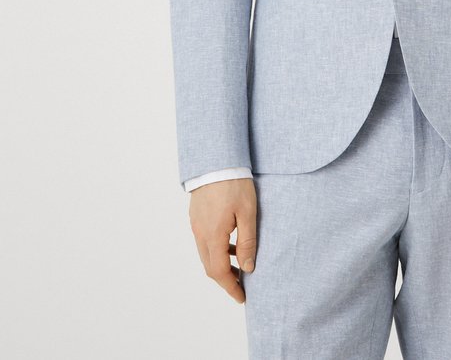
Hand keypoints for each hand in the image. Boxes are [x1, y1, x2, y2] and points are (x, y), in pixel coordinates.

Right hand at [188, 178, 257, 303]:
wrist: (216, 159)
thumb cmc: (234, 183)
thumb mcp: (248, 212)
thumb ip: (248, 241)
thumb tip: (248, 267)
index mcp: (213, 235)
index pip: (219, 272)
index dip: (230, 287)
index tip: (241, 297)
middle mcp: (201, 233)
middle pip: (210, 266)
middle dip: (225, 279)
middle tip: (241, 285)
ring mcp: (196, 224)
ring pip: (206, 254)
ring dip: (221, 264)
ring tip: (240, 265)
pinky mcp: (196, 216)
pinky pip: (204, 241)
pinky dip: (216, 250)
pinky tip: (231, 244)